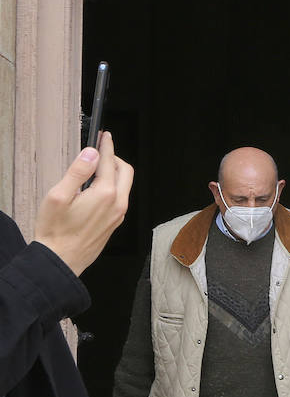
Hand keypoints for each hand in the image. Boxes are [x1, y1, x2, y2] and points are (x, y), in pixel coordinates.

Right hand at [34, 132, 133, 275]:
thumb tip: (91, 154)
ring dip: (115, 172)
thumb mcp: (59, 196)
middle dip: (115, 157)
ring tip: (97, 167)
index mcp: (105, 194)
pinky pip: (120, 198)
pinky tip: (97, 187)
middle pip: (126, 172)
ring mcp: (118, 215)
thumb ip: (77, 172)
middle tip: (102, 149)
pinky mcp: (115, 223)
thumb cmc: (56, 232)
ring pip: (125, 186)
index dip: (106, 146)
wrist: (61, 260)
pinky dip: (114, 186)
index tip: (104, 136)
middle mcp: (117, 204)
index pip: (110, 162)